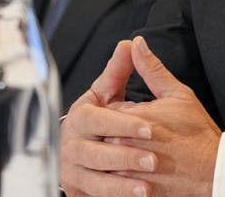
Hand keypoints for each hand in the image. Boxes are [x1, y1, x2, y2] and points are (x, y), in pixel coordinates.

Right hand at [61, 40, 158, 196]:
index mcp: (81, 113)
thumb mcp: (114, 94)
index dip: (123, 123)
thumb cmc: (114, 121)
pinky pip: (95, 191)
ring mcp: (72, 165)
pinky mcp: (77, 186)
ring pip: (94, 174)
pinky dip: (117, 192)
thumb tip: (131, 43)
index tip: (150, 128)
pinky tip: (139, 193)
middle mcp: (72, 140)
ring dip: (121, 180)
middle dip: (124, 154)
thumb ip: (121, 71)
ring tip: (148, 181)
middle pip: (93, 149)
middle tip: (153, 159)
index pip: (97, 117)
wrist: (109, 154)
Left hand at [108, 36, 220, 196]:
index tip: (122, 116)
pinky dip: (115, 183)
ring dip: (107, 162)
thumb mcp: (178, 94)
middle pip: (98, 139)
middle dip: (104, 137)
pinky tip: (127, 176)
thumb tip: (136, 44)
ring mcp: (129, 173)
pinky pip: (112, 188)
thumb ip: (151, 69)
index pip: (102, 113)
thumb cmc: (198, 134)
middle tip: (118, 138)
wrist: (217, 172)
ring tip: (124, 158)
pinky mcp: (135, 193)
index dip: (109, 114)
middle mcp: (126, 147)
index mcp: (132, 120)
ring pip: (102, 165)